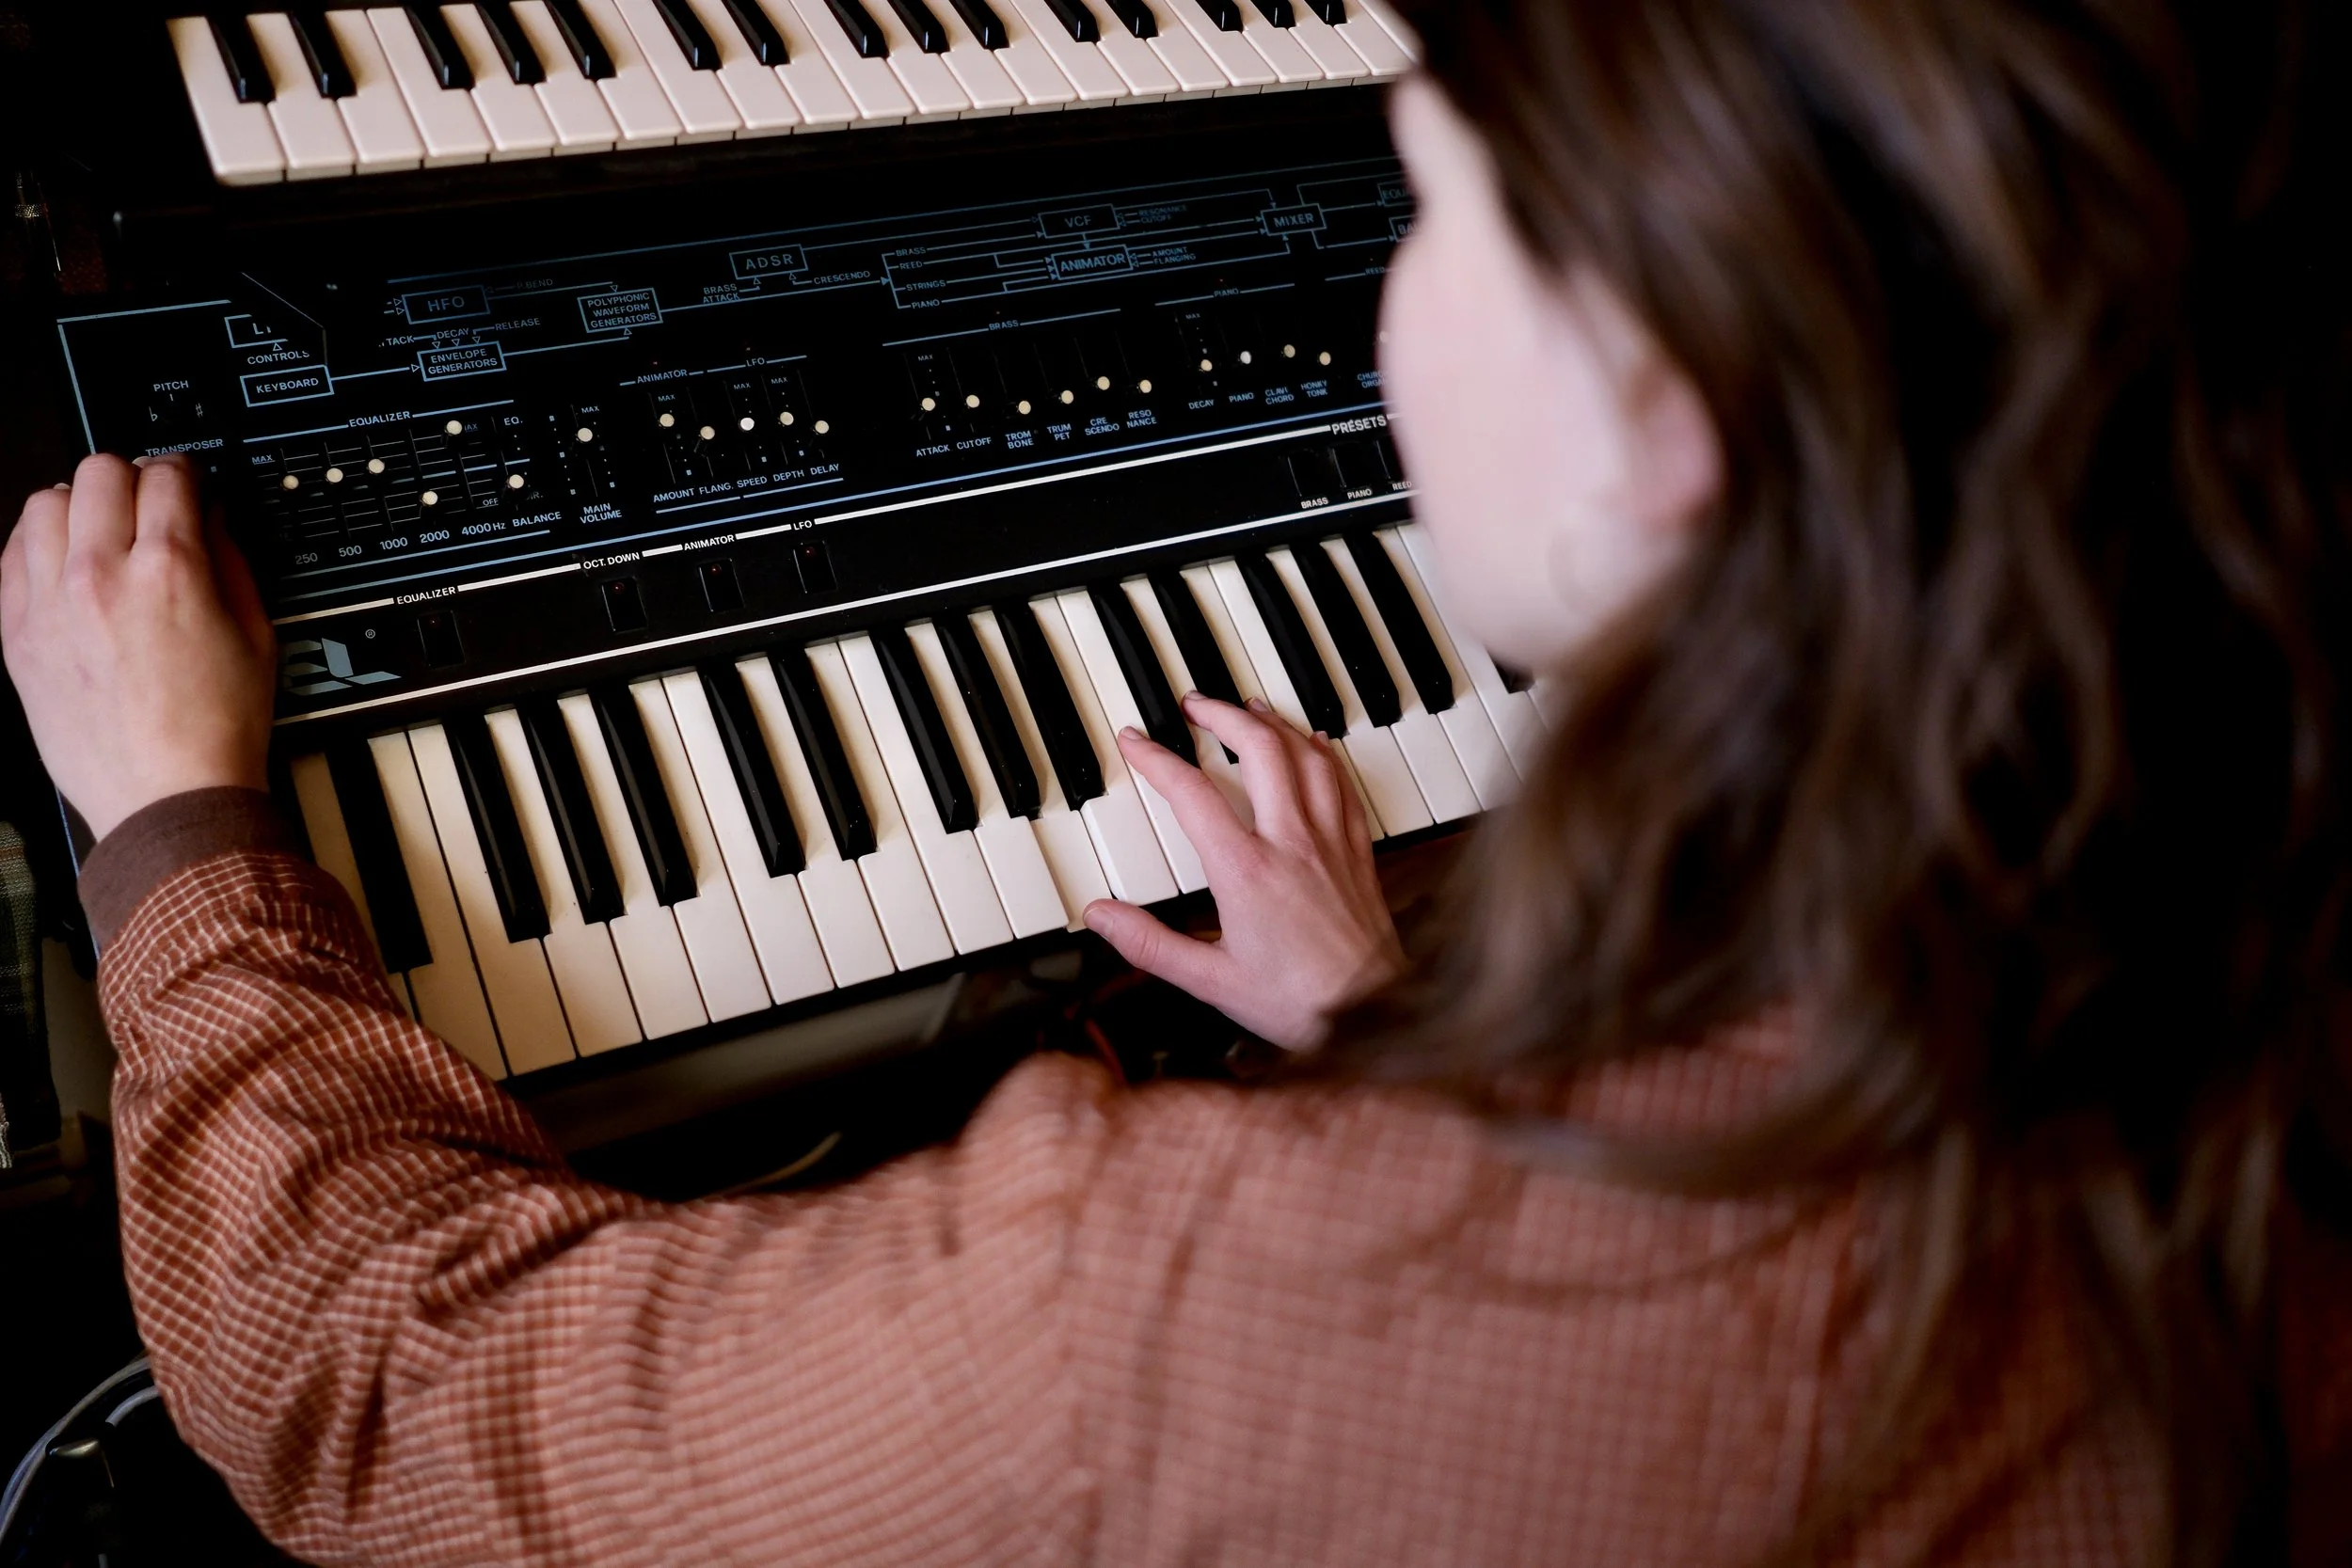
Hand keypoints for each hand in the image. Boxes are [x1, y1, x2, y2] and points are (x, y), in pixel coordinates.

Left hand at [1, 454, 275, 840]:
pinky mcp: (19, 633)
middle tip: (147, 504)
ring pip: (46, 500)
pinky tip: (64, 562)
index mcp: (171, 571)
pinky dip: (40, 543)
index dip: (187, 472)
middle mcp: (102, 575)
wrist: (168, 795)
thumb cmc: (215, 730)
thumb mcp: (256, 635)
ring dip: (80, 504)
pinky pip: (12, 553)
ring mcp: (51, 602)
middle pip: (101, 470)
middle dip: (133, 478)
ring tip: (99, 530)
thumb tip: (212, 522)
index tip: (190, 485)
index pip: (169, 475)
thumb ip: (232, 563)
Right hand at [1085, 694, 1405, 1048]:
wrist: (1376, 1014)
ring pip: (1305, 756)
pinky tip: (1312, 743)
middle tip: (1193, 705)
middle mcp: (1291, 842)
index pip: (1192, 793)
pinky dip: (1322, 753)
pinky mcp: (1357, 851)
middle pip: (1258, 749)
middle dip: (1221, 715)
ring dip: (1273, 723)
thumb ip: (1150, 944)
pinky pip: (1342, 783)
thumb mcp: (1210, 981)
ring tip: (1248, 707)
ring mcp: (1330, 841)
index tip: (1136, 740)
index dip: (1157, 759)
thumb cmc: (1298, 1003)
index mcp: (1246, 870)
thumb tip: (1101, 916)